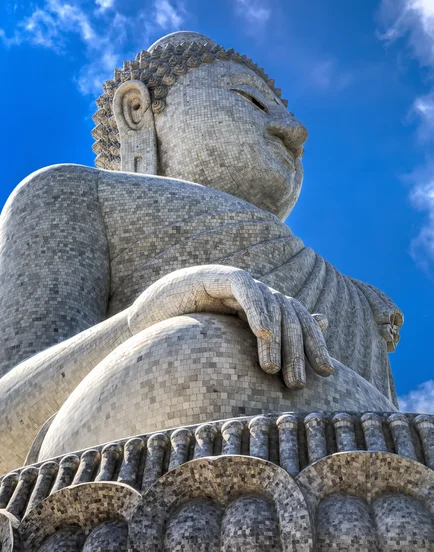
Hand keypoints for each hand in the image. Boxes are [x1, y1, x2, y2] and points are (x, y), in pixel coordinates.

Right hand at [128, 265, 333, 388]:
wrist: (143, 333)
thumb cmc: (188, 343)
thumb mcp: (236, 350)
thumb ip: (276, 341)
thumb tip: (322, 322)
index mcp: (260, 310)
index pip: (299, 319)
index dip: (315, 342)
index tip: (329, 372)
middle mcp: (253, 293)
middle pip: (290, 312)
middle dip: (298, 346)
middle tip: (296, 382)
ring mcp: (234, 282)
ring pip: (271, 302)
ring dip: (276, 338)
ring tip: (273, 370)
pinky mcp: (214, 276)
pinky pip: (245, 288)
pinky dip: (257, 308)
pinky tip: (262, 334)